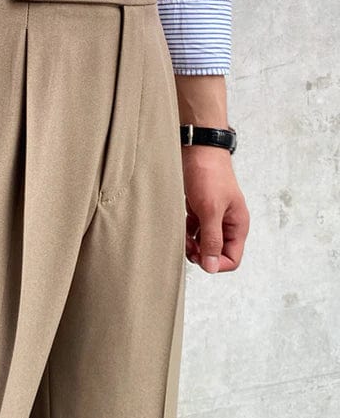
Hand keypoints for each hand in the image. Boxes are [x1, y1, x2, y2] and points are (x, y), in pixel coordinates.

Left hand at [181, 144, 249, 273]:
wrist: (197, 150)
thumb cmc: (209, 174)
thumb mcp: (211, 210)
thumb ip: (212, 239)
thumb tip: (212, 267)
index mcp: (237, 225)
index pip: (232, 259)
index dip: (215, 263)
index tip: (198, 257)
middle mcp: (227, 223)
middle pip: (216, 252)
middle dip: (201, 253)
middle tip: (186, 246)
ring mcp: (212, 216)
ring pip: (203, 241)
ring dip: (191, 243)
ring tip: (181, 236)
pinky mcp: (199, 208)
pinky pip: (193, 229)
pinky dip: (186, 231)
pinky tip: (179, 225)